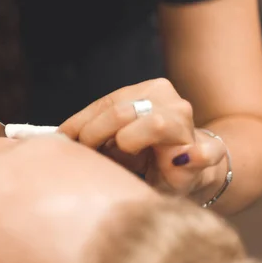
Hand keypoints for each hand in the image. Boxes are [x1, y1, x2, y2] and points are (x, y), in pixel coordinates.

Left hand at [58, 78, 226, 195]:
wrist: (189, 171)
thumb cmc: (145, 153)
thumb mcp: (114, 137)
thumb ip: (91, 131)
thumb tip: (57, 137)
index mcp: (148, 91)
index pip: (108, 103)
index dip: (81, 122)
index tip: (61, 139)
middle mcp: (170, 101)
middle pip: (122, 111)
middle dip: (96, 133)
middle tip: (87, 151)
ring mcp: (188, 125)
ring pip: (155, 124)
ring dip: (130, 142)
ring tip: (123, 155)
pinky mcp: (204, 154)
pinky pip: (203, 152)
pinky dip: (197, 156)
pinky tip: (186, 159)